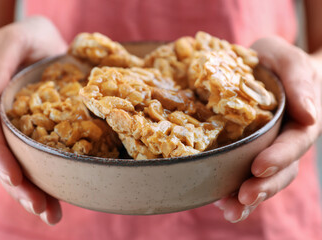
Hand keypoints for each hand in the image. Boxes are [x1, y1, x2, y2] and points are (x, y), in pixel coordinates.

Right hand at [0, 16, 66, 224]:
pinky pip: (47, 158)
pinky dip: (54, 178)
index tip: (15, 179)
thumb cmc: (23, 39)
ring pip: (27, 166)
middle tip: (42, 210)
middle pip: (9, 161)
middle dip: (22, 188)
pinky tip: (66, 197)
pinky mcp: (46, 133)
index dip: (1, 159)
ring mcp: (26, 132)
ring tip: (53, 216)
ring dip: (38, 193)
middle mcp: (7, 124)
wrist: (40, 43)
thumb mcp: (11, 40)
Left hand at [213, 36, 321, 221]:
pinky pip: (245, 175)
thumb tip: (309, 114)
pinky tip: (219, 201)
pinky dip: (235, 191)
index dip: (279, 157)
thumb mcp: (286, 58)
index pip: (295, 142)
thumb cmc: (275, 62)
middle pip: (282, 171)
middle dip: (264, 187)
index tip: (259, 167)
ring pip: (265, 180)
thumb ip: (298, 79)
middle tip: (243, 197)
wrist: (262, 69)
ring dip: (249, 198)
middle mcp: (285, 140)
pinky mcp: (248, 154)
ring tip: (228, 210)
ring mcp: (268, 150)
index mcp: (299, 119)